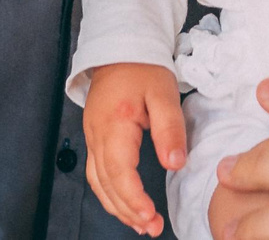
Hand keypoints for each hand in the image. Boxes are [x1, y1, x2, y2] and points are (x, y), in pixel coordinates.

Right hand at [81, 62, 184, 237]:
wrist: (121, 46)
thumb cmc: (142, 67)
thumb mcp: (164, 93)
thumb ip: (170, 129)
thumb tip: (175, 163)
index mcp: (114, 124)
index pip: (119, 172)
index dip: (133, 199)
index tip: (150, 216)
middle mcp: (97, 135)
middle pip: (106, 184)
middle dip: (128, 211)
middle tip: (151, 228)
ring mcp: (93, 137)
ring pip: (98, 182)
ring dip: (117, 207)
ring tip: (141, 223)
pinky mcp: (96, 137)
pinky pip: (96, 173)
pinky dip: (109, 193)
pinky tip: (124, 204)